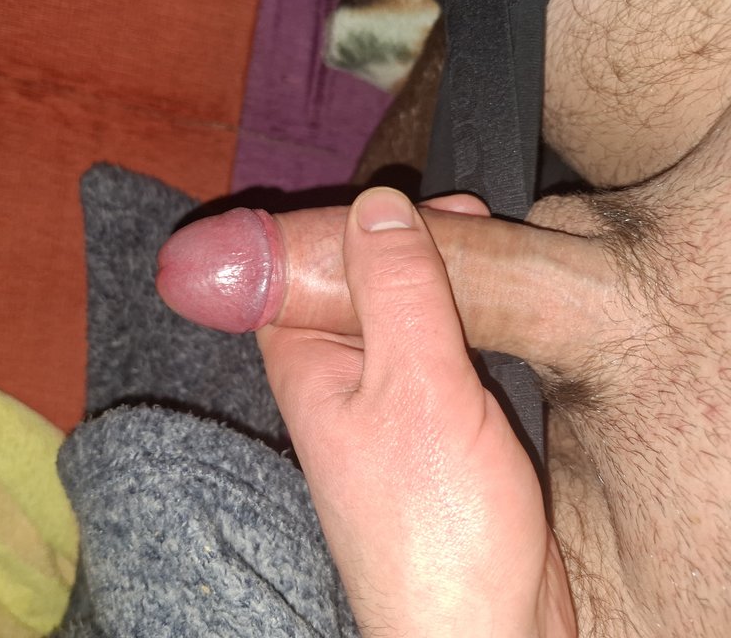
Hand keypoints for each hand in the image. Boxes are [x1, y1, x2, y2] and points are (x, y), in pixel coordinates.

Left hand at [256, 187, 574, 636]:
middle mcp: (338, 379)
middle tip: (466, 218)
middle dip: (404, 246)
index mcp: (307, 365)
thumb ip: (397, 292)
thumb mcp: (416, 387)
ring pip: (402, 314)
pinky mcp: (432, 424)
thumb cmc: (434, 528)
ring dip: (439, 281)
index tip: (409, 203)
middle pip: (357, 284)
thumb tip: (378, 205)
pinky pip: (439, 351)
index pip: (301, 266)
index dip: (348, 224)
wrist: (480, 628)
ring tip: (488, 252)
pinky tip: (496, 311)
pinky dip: (464, 323)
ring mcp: (386, 402)